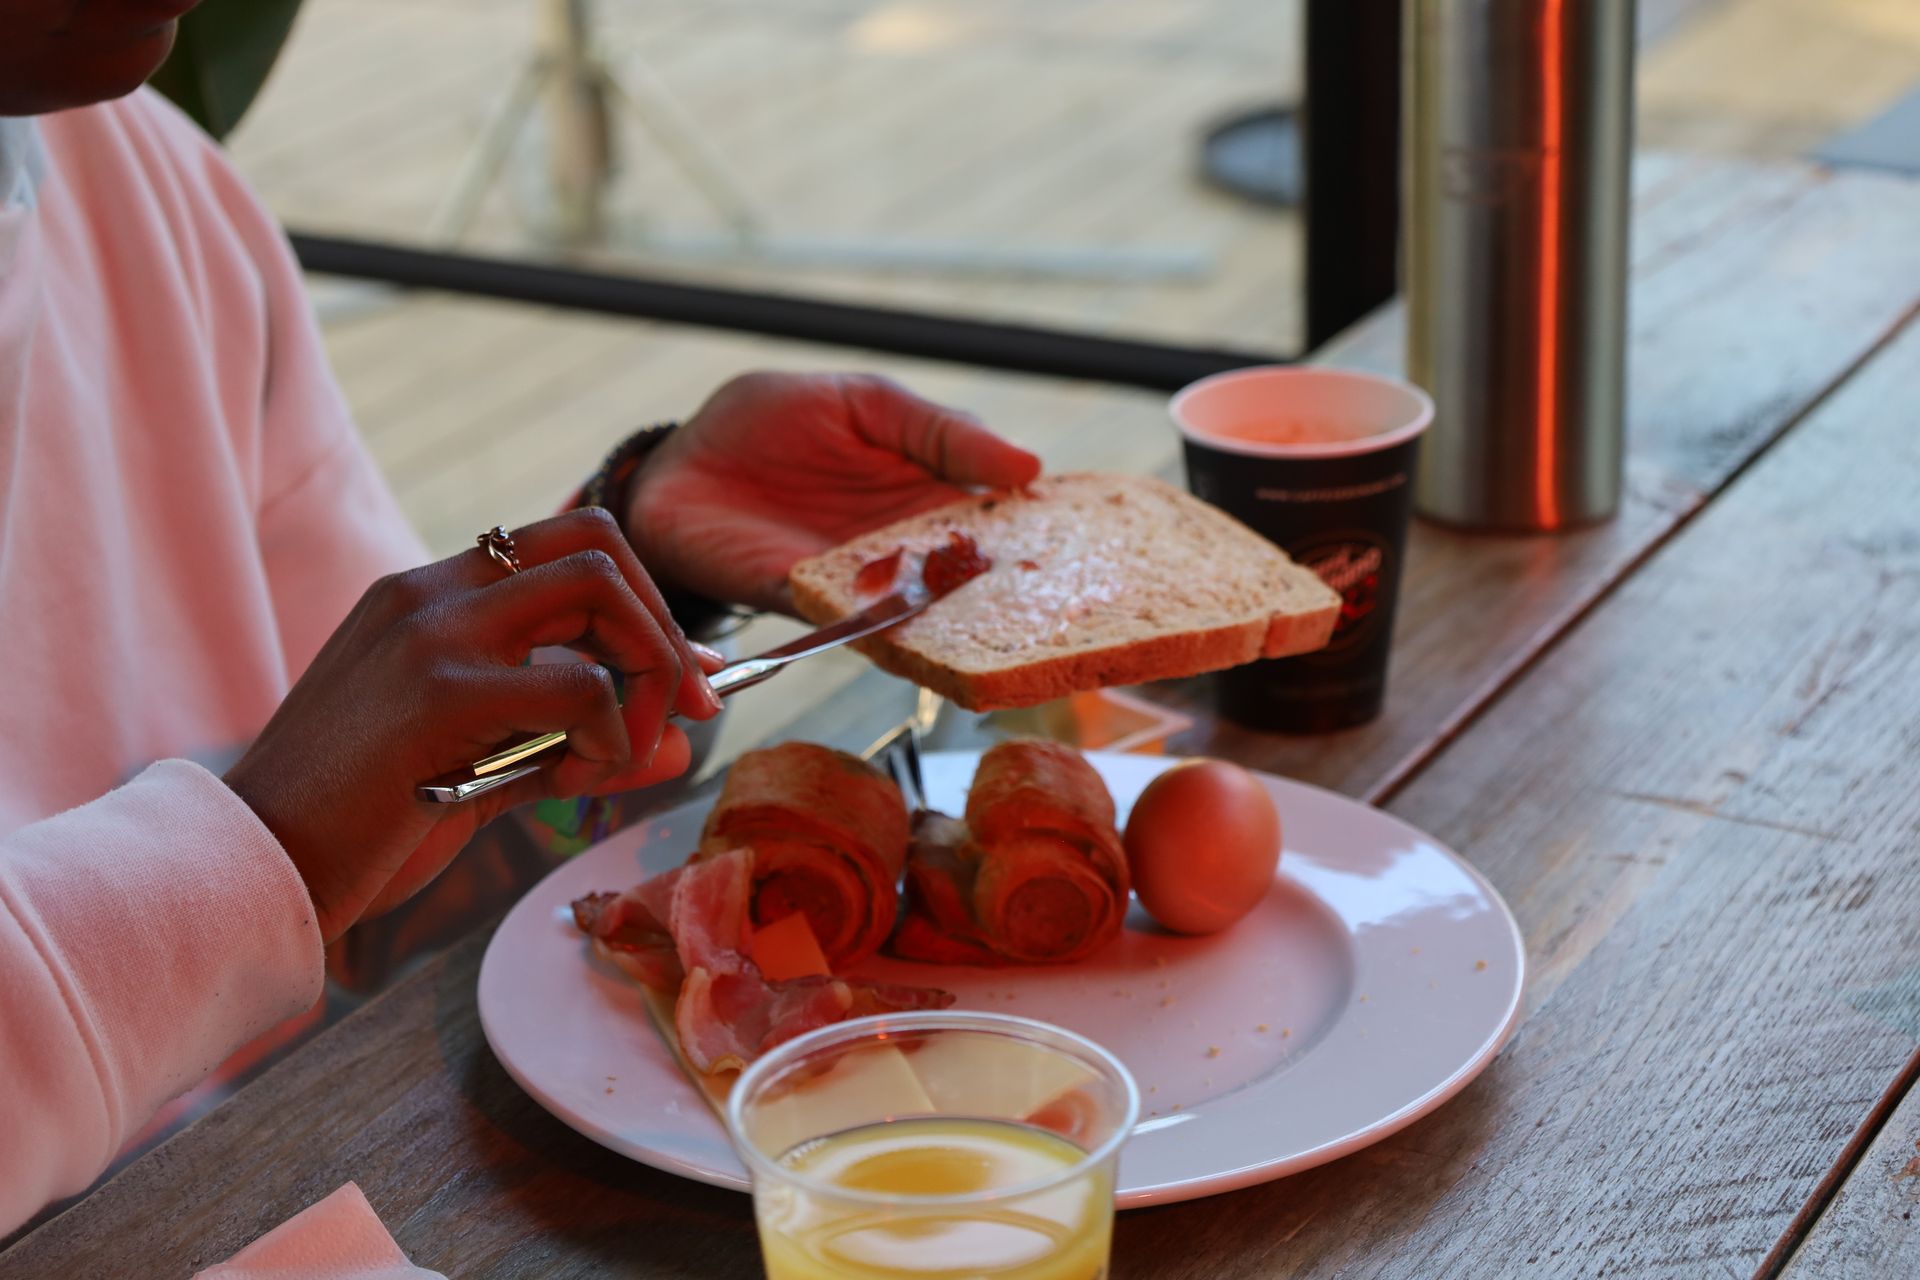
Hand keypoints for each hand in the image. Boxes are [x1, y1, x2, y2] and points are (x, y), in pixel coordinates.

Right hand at [225, 509, 722, 943]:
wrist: (252, 872)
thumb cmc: (360, 829)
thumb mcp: (487, 777)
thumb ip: (578, 748)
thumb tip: (678, 744)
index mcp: (431, 597)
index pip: (568, 548)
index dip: (648, 606)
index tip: (692, 675)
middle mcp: (432, 592)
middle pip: (599, 543)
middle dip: (667, 626)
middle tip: (695, 706)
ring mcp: (433, 632)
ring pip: (600, 587)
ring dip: (649, 671)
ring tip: (618, 754)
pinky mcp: (439, 692)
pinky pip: (581, 684)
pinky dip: (610, 737)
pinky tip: (570, 783)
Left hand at [625, 372, 1040, 612]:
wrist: (677, 465)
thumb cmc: (770, 424)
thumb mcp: (867, 402)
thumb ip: (941, 432)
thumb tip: (1029, 466)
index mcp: (927, 497)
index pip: (1002, 525)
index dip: (1050, 539)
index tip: (1103, 551)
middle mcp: (902, 552)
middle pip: (975, 585)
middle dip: (1020, 600)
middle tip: (1073, 609)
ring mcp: (858, 584)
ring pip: (927, 615)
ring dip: (963, 624)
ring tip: (1010, 633)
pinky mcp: (803, 603)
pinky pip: (856, 624)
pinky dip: (888, 633)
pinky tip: (920, 634)